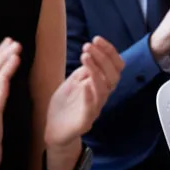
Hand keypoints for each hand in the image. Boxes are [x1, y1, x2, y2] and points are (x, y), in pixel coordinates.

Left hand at [45, 37, 123, 154]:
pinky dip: (89, 95)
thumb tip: (92, 53)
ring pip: (103, 89)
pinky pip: (91, 108)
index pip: (114, 66)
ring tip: (85, 57)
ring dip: (96, 70)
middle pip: (113, 76)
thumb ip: (84, 70)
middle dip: (103, 58)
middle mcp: (101, 96)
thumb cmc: (66, 105)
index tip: (97, 38)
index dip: (109, 52)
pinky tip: (84, 84)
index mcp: (100, 85)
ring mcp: (94, 109)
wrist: (55, 131)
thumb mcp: (74, 82)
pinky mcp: (84, 121)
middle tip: (89, 45)